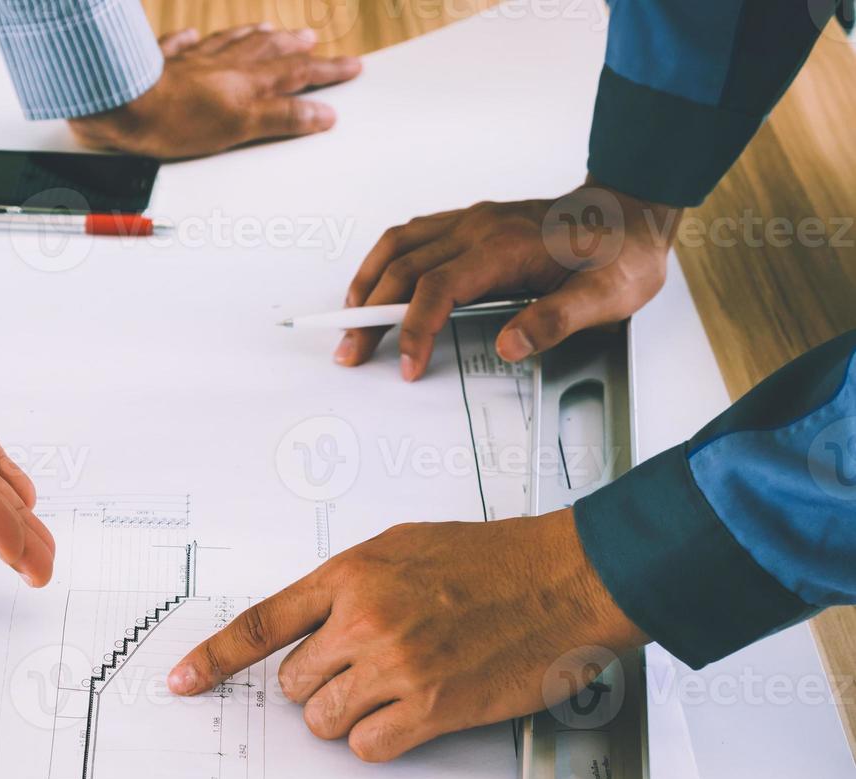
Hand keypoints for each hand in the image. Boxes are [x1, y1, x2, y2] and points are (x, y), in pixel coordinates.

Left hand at [68, 25, 360, 159]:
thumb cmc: (174, 120)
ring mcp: (192, 63)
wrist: (123, 106)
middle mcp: (223, 66)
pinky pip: (180, 47)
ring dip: (253, 37)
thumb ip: (281, 118)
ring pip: (230, 43)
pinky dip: (191, 42)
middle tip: (313, 41)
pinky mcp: (159, 66)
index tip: (352, 66)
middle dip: (294, 47)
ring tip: (269, 31)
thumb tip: (321, 114)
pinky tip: (192, 37)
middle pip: (267, 51)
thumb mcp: (239, 128)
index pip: (297, 74)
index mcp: (247, 83)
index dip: (327, 71)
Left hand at [165, 510, 646, 760]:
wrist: (564, 578)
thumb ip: (346, 585)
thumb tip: (309, 624)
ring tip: (393, 684)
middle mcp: (363, 620)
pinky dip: (379, 738)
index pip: (260, 623)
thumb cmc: (491, 558)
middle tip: (364, 663)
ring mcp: (396, 667)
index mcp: (349, 574)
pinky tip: (410, 712)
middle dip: (316, 681)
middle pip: (290, 683)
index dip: (213, 658)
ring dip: (346, 712)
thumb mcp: (400, 546)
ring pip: (321, 719)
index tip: (181, 681)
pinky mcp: (431, 708)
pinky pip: (366, 746)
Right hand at [335, 181, 679, 380]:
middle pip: (403, 267)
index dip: (415, 328)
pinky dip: (384, 261)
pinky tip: (376, 282)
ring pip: (398, 245)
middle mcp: (479, 227)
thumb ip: (556, 321)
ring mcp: (472, 221)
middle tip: (351, 352)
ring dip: (367, 282)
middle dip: (369, 313)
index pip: (438, 287)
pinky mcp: (471, 223)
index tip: (408, 365)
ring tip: (349, 319)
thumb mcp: (606, 297)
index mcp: (505, 246)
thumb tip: (509, 345)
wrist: (632, 211)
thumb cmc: (620, 255)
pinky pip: (412, 235)